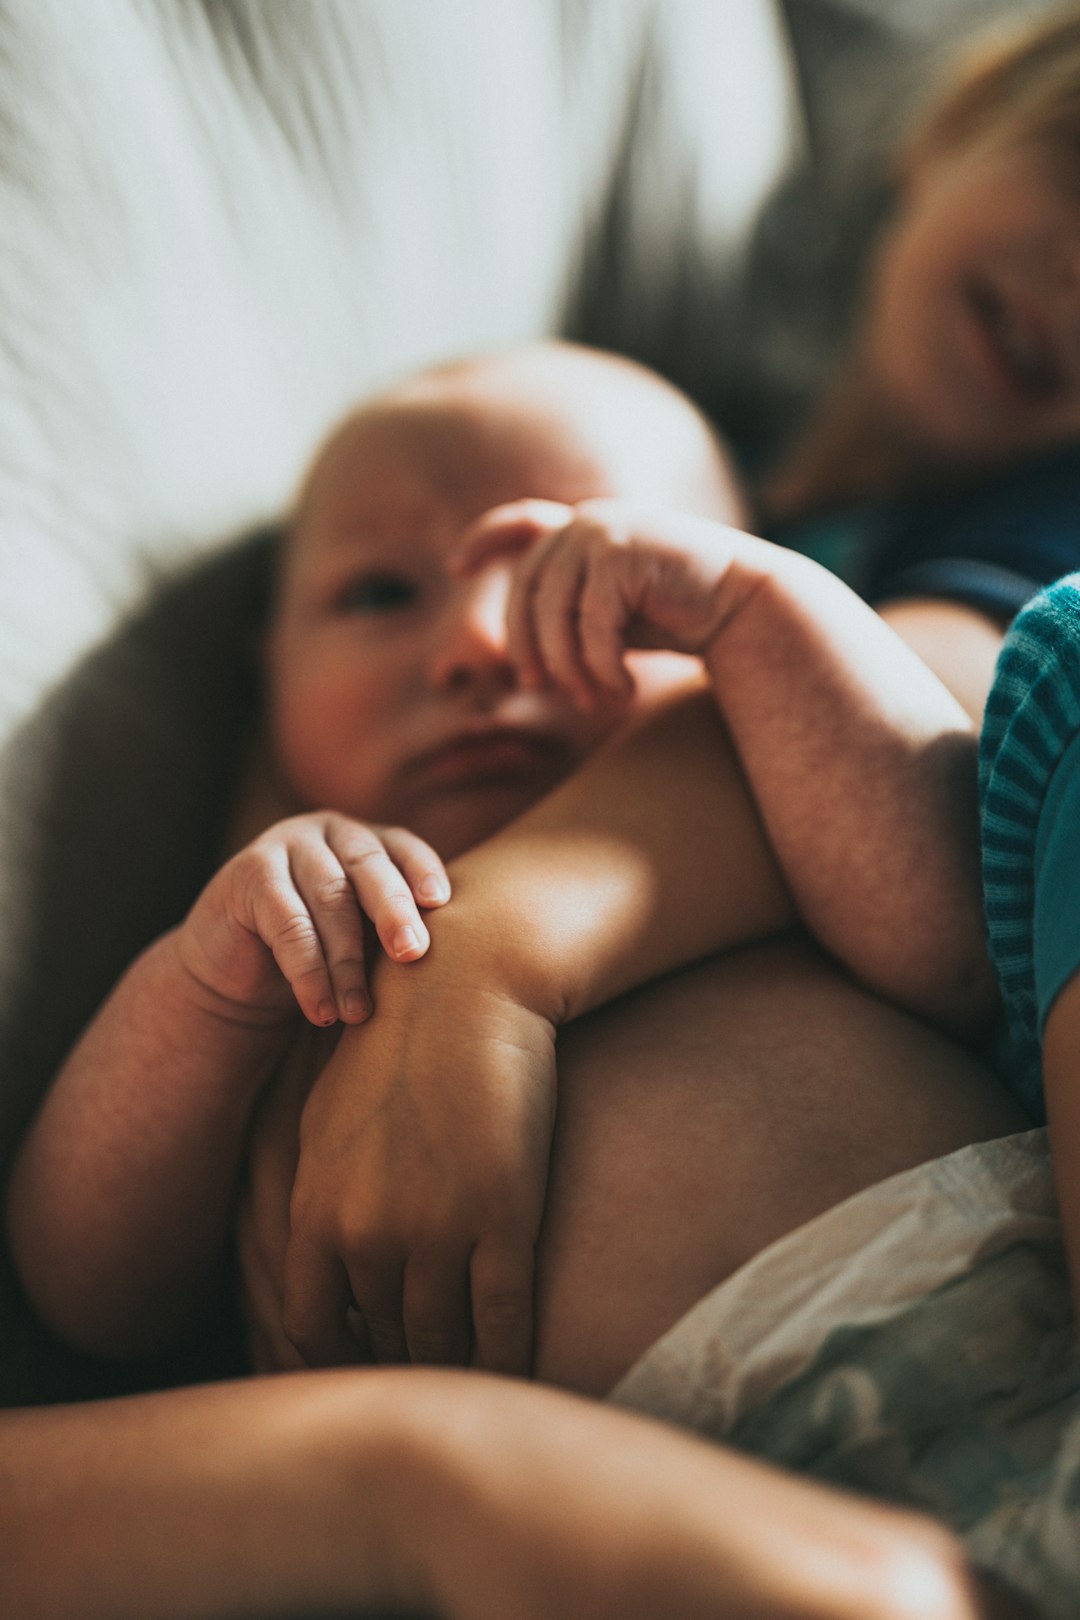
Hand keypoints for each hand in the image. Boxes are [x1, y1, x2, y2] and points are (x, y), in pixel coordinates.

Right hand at [177, 812, 449, 1027]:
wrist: (237, 969)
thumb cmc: (321, 952)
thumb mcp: (363, 936)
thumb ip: (397, 932)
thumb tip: (462, 963)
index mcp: (368, 839)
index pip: (404, 847)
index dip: (423, 871)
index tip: (440, 904)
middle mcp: (331, 831)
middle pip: (369, 866)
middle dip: (393, 910)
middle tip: (412, 954)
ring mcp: (286, 844)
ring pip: (329, 898)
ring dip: (347, 961)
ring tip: (360, 1013)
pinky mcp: (249, 874)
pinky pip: (287, 923)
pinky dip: (308, 971)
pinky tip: (322, 1010)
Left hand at [281, 955, 557, 1374]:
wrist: (466, 983)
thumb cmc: (399, 1041)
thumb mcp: (327, 1118)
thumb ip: (323, 1193)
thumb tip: (327, 1252)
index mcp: (317, 1207)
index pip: (311, 1324)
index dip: (339, 1359)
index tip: (365, 1366)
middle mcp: (368, 1231)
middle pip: (382, 1336)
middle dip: (401, 1364)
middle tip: (425, 1380)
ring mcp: (438, 1230)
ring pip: (441, 1337)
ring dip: (455, 1368)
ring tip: (470, 1381)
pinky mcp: (504, 1220)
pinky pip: (503, 1321)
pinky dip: (508, 1357)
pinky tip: (519, 1370)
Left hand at [454, 498, 752, 705]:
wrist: (744, 608)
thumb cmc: (677, 616)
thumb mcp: (612, 614)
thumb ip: (571, 614)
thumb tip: (517, 656)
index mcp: (582, 529)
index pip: (521, 524)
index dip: (485, 541)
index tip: (456, 567)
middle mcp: (587, 521)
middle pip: (525, 594)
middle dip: (530, 650)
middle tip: (544, 691)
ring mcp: (604, 531)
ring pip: (553, 616)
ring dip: (569, 669)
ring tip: (592, 701)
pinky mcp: (623, 554)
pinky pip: (590, 626)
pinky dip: (601, 669)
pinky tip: (623, 692)